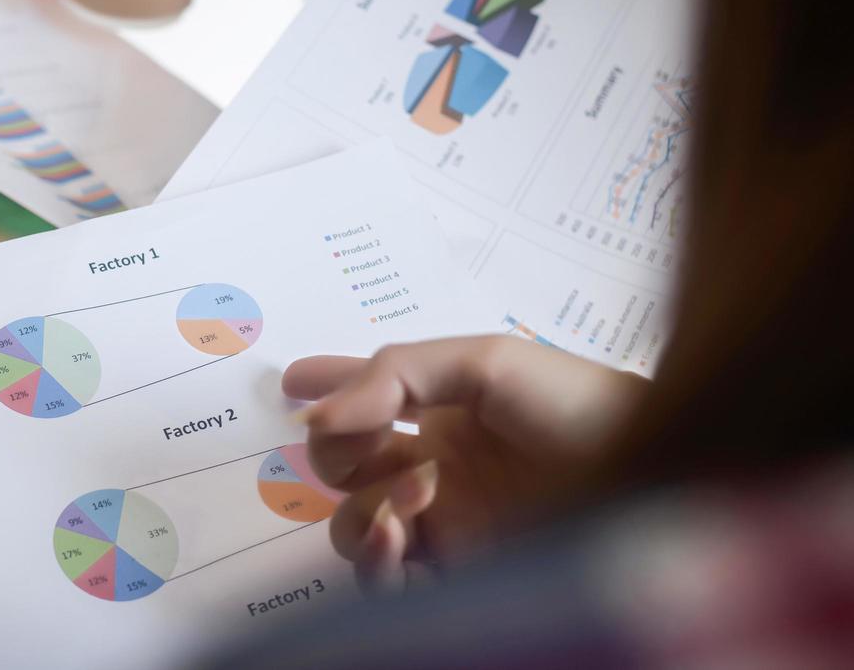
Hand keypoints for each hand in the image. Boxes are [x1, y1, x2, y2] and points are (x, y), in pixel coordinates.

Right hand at [285, 336, 647, 589]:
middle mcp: (432, 467)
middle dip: (333, 448)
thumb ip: (393, 374)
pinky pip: (383, 581)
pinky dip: (374, 556)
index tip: (290, 384)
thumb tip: (313, 412)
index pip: (363, 402)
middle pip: (341, 466)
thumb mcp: (485, 362)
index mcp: (441, 411)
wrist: (652, 475)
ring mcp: (441, 525)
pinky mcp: (454, 576)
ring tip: (416, 488)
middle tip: (364, 435)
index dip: (322, 390)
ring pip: (352, 525)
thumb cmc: (579, 405)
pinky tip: (400, 527)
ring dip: (362, 503)